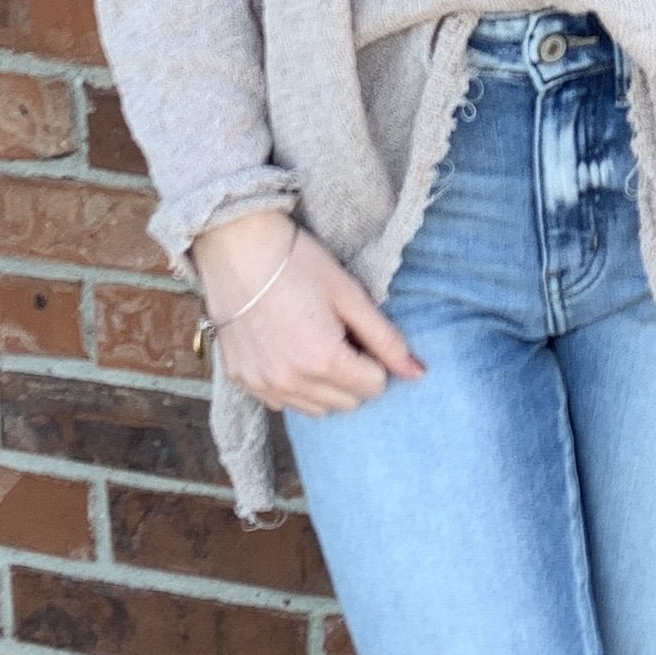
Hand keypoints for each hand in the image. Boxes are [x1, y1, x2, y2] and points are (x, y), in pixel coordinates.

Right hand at [190, 207, 425, 415]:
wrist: (235, 245)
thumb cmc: (297, 262)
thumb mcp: (349, 294)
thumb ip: (386, 339)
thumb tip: (419, 374)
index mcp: (324, 361)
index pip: (374, 387)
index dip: (375, 359)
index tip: (359, 331)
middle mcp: (292, 383)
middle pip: (347, 403)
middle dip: (354, 375)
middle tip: (340, 335)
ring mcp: (263, 385)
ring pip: (316, 409)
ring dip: (326, 386)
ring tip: (314, 341)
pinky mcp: (242, 380)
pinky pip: (282, 402)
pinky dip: (294, 386)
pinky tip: (288, 350)